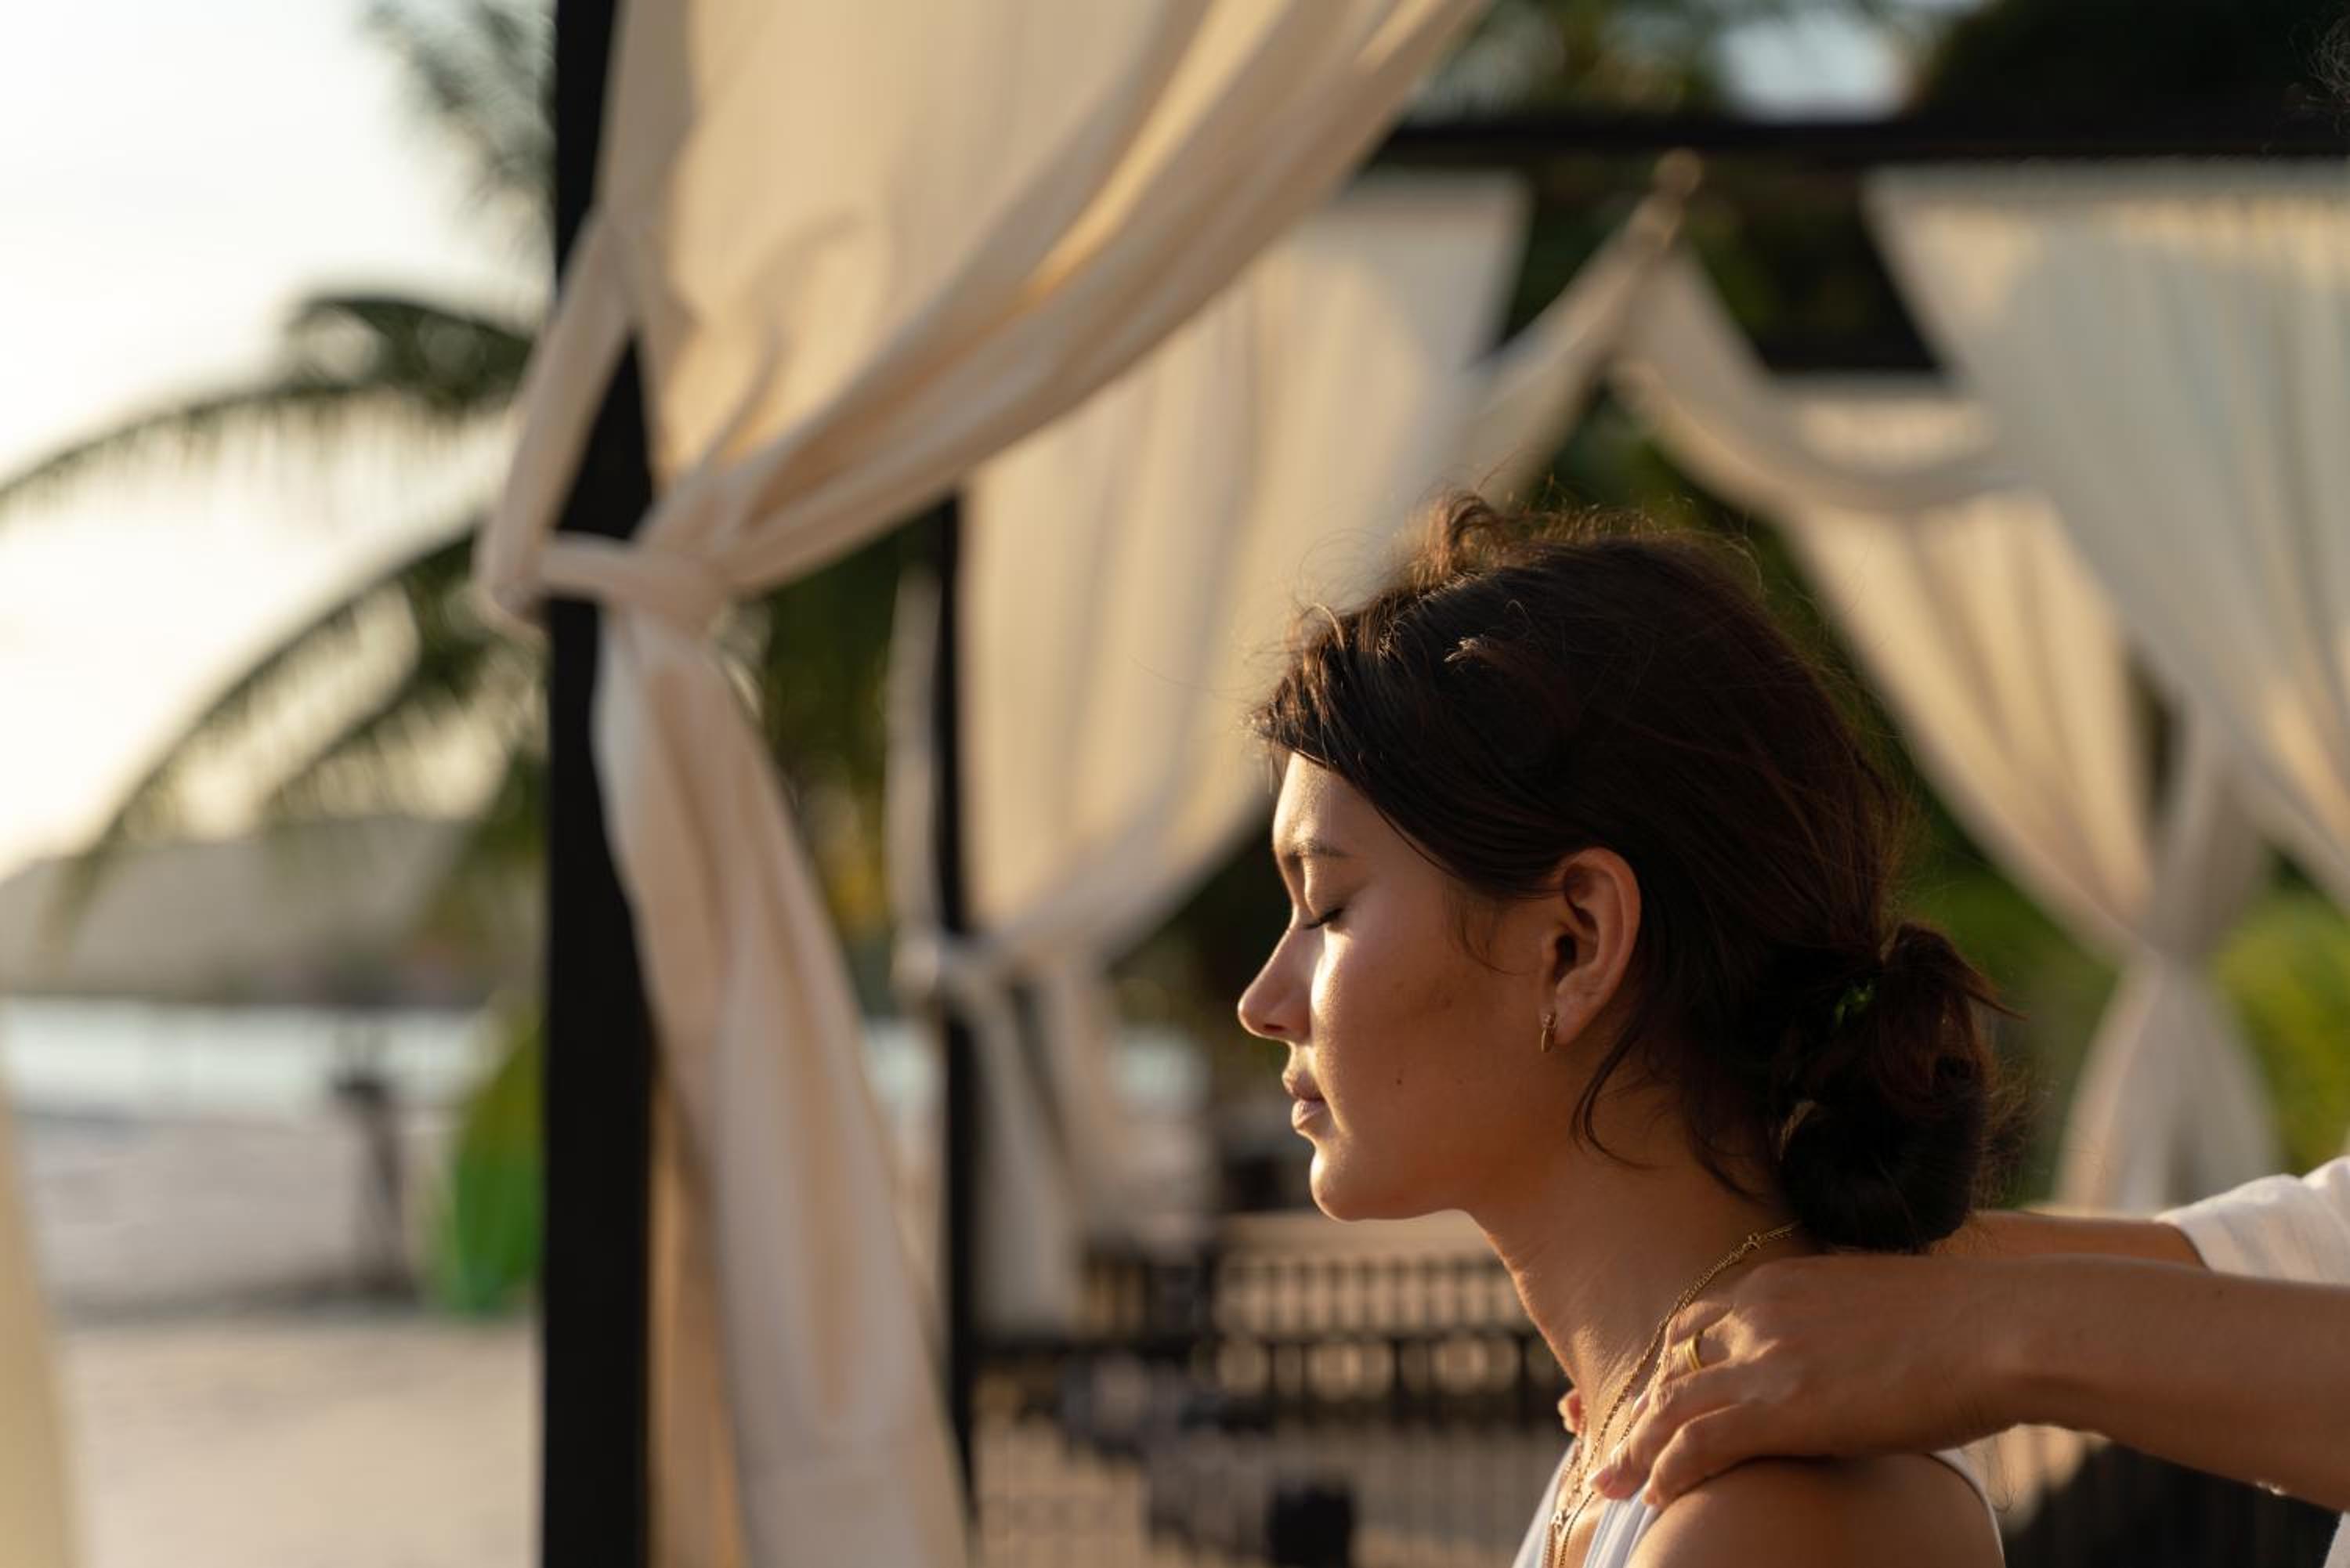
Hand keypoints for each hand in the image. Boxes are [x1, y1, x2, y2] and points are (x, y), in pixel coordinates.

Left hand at [1588, 1253, 2016, 1506]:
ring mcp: (1767, 1356)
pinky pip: (1699, 1442)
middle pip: (1669, 1360)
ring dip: (1634, 1448)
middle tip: (1604, 1441)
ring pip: (1670, 1406)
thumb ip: (1841, 1327)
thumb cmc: (1972, 1322)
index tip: (1645, 1395)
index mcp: (1781, 1280)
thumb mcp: (1882, 1307)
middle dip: (1635, 1406)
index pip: (1696, 1322)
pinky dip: (1668, 1469)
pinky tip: (1657, 1496)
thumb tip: (1850, 1358)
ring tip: (1611, 1484)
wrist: (2005, 1325)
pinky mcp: (1784, 1405)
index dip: (1665, 1364)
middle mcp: (1759, 1309)